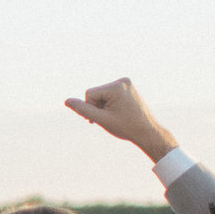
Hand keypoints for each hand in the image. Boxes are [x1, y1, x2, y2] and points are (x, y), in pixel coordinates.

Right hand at [63, 77, 177, 160]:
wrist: (147, 132)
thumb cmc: (125, 127)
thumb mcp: (101, 119)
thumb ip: (83, 109)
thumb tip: (67, 101)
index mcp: (117, 86)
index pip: (90, 94)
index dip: (92, 108)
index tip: (104, 118)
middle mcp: (123, 81)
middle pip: (95, 93)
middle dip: (98, 107)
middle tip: (109, 118)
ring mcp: (126, 83)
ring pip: (101, 95)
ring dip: (103, 106)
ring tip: (114, 116)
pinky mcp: (127, 88)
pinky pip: (108, 94)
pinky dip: (109, 104)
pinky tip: (117, 112)